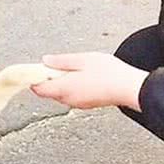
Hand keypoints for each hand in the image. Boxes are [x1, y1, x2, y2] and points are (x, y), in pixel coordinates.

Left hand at [31, 52, 148, 110]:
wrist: (130, 88)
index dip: (34, 77)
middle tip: (61, 63)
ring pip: (61, 93)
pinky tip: (86, 76)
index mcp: (64, 88)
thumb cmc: (109, 73)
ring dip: (62, 81)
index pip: (38, 88)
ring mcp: (78, 103)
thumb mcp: (82, 59)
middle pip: (49, 91)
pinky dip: (72, 86)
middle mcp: (68, 99)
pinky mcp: (87, 104)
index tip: (37, 67)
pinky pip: (72, 95)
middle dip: (49, 78)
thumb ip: (61, 61)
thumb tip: (45, 61)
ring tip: (77, 68)